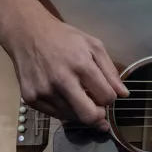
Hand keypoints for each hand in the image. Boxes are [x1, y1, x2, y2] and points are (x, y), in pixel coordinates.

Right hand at [1, 9, 128, 131]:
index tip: (106, 94)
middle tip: (99, 110)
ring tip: (78, 96)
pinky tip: (64, 96)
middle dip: (99, 116)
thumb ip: (110, 70)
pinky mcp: (30, 98)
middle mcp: (62, 81)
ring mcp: (44, 91)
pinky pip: (54, 115)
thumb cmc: (65, 38)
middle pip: (89, 116)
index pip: (106, 97)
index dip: (110, 99)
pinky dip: (64, 110)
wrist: (28, 33)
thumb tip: (124, 94)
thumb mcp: (93, 45)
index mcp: (81, 65)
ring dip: (80, 111)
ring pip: (71, 117)